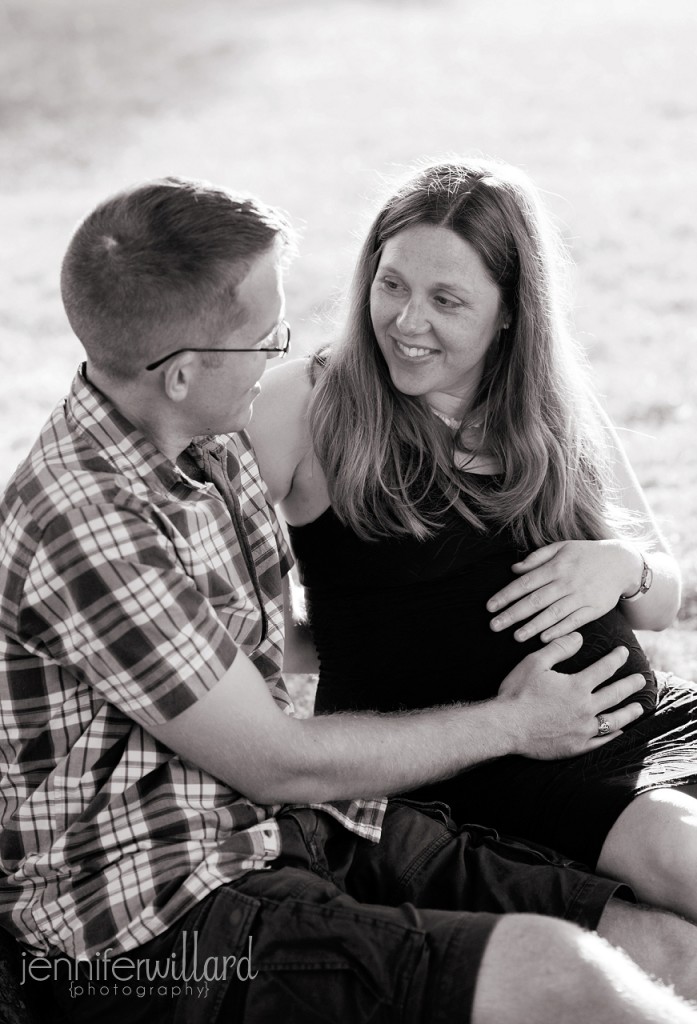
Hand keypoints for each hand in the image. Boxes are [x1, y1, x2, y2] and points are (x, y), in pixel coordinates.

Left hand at [487, 539, 642, 642]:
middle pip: (535, 600)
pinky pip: (574, 621)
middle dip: (512, 614)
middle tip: (494, 626)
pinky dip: (559, 630)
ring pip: (553, 613)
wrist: (622, 563)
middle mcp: (566, 582)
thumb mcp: (561, 547)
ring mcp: (581, 596)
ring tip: (515, 636)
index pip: (525, 582)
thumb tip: (514, 569)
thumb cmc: (585, 554)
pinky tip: (544, 639)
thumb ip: (537, 558)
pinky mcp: (594, 609)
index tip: (490, 607)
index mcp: (556, 566)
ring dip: (533, 626)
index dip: (506, 595)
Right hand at [496, 632, 644, 759]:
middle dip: (630, 685)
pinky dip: (613, 737)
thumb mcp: (535, 662)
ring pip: (614, 721)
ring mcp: (582, 730)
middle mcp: (585, 708)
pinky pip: (601, 742)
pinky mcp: (575, 746)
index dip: (615, 659)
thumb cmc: (518, 692)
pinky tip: (619, 733)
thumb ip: (559, 648)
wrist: (505, 726)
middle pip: (615, 694)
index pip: (604, 669)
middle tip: (642, 680)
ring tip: (639, 707)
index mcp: (577, 686)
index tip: (624, 652)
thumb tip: (578, 636)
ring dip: (629, 712)